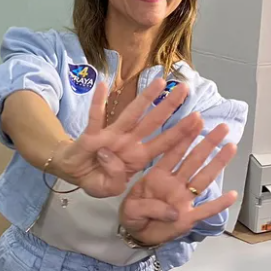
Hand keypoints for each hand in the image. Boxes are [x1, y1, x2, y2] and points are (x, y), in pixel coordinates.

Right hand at [54, 78, 199, 197]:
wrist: (73, 174)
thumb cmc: (96, 179)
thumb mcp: (109, 189)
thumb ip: (116, 179)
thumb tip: (109, 155)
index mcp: (138, 157)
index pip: (164, 143)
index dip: (180, 132)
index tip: (197, 120)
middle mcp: (129, 142)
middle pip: (153, 122)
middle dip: (169, 106)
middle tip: (185, 89)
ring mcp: (111, 135)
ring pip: (131, 114)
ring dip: (146, 98)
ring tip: (160, 82)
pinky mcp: (92, 134)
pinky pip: (95, 117)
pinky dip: (98, 102)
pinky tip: (102, 85)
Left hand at [119, 123, 238, 246]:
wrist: (135, 235)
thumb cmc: (132, 215)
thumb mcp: (130, 209)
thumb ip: (147, 207)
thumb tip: (174, 211)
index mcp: (158, 176)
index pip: (173, 153)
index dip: (184, 137)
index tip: (195, 120)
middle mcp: (174, 184)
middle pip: (194, 160)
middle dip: (208, 143)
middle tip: (222, 127)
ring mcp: (183, 200)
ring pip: (203, 179)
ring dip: (217, 163)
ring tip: (230, 147)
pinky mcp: (188, 218)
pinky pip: (206, 210)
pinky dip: (219, 204)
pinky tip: (232, 195)